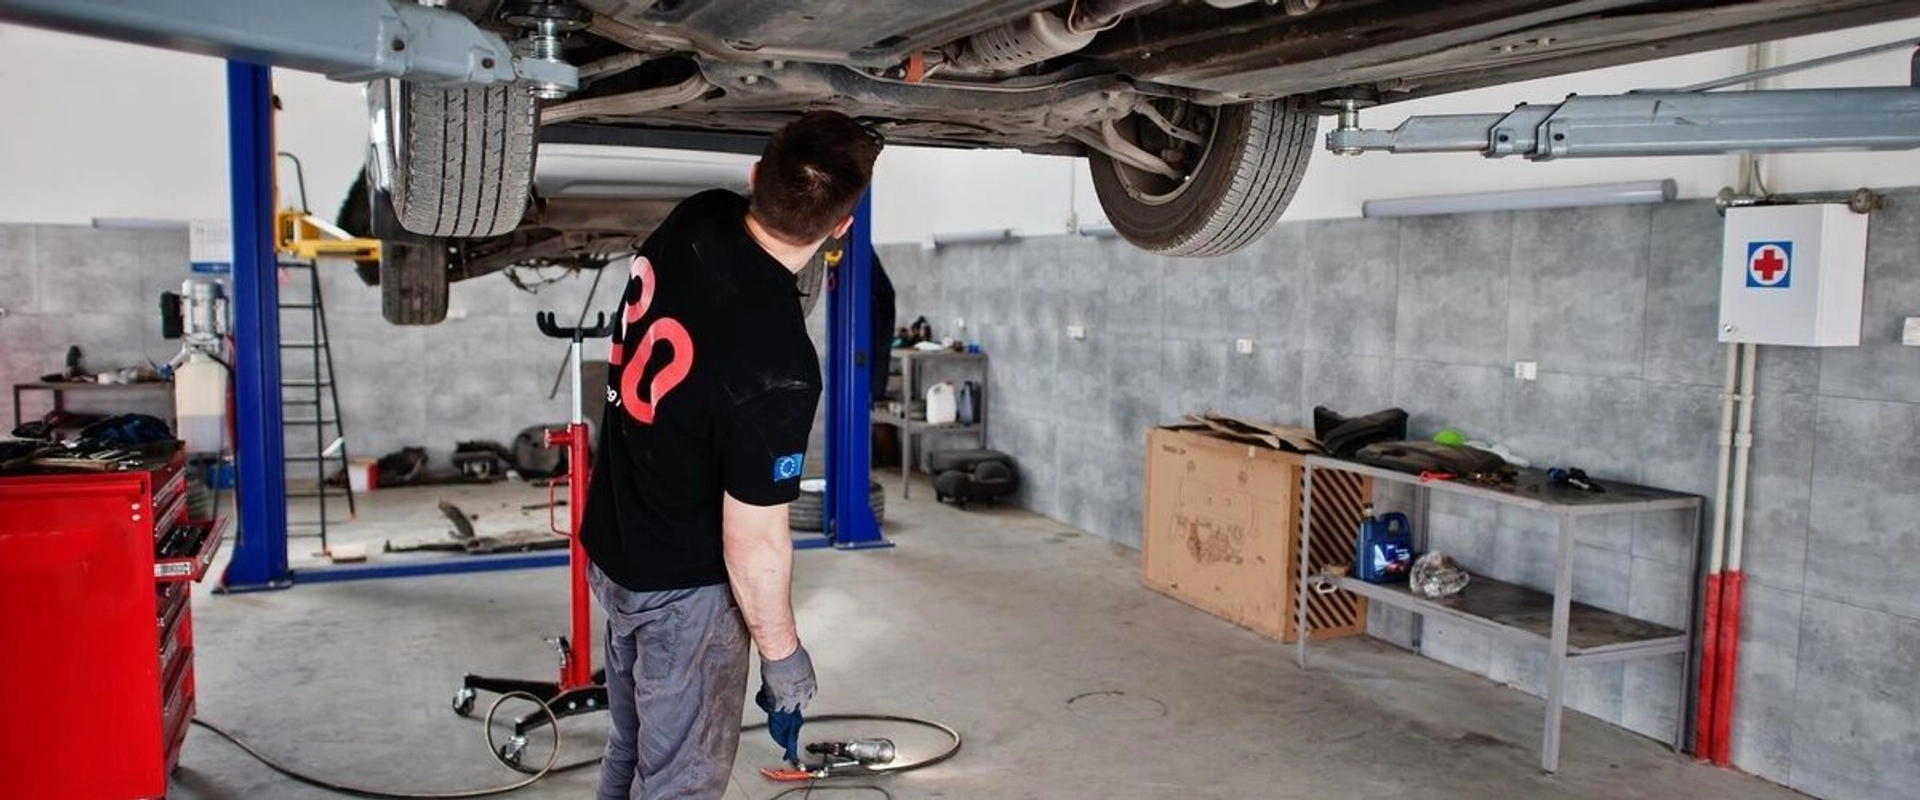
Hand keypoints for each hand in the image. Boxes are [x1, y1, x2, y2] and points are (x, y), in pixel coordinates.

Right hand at [757, 644, 815, 763]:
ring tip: (774, 707)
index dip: (801, 696)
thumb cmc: (792, 652)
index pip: (808, 696)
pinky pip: (773, 708)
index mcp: (810, 684)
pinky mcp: (777, 700)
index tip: (797, 697)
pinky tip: (765, 703)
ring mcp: (790, 699)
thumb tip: (794, 670)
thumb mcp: (801, 663)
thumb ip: (798, 670)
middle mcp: (803, 694)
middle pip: (799, 705)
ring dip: (781, 707)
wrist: (782, 654)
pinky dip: (769, 706)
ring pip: (786, 709)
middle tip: (785, 703)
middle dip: (792, 704)